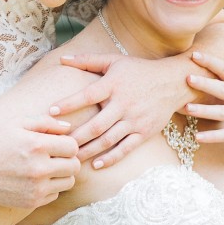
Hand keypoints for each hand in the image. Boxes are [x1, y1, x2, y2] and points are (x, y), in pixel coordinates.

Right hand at [0, 113, 80, 208]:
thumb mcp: (17, 124)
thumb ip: (45, 122)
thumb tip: (69, 128)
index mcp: (37, 145)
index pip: (72, 146)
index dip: (67, 144)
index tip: (57, 145)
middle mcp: (39, 168)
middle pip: (74, 166)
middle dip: (68, 160)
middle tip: (55, 157)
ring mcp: (36, 187)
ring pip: (68, 182)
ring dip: (62, 175)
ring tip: (46, 169)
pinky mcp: (32, 202)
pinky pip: (55, 194)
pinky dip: (50, 187)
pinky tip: (35, 180)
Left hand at [50, 54, 184, 168]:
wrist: (172, 82)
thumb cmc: (139, 70)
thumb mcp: (114, 61)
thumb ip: (87, 60)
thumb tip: (62, 59)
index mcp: (114, 85)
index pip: (88, 95)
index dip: (69, 104)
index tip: (51, 111)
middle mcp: (124, 103)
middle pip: (96, 125)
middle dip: (76, 137)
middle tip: (58, 145)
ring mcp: (134, 120)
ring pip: (108, 139)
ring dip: (88, 150)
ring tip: (72, 158)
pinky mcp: (144, 132)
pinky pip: (125, 148)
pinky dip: (111, 158)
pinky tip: (96, 164)